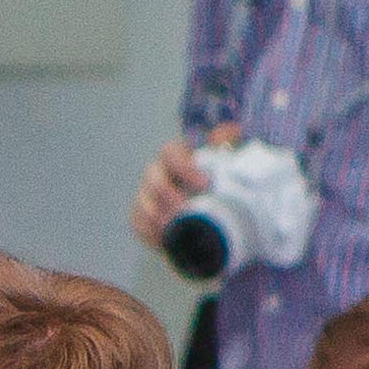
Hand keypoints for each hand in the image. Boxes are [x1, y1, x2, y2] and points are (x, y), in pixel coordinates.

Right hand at [127, 129, 232, 251]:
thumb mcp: (229, 165)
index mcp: (177, 158)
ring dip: (157, 214)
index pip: (169, 152)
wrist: (219, 223)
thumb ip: (228, 146)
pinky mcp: (144, 218)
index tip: (205, 183)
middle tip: (187, 208)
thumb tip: (230, 130)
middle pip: (152, 177)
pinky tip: (164, 238)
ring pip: (142, 201)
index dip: (183, 166)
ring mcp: (148, 196)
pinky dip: (149, 231)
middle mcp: (159, 174)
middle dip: (168, 193)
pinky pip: (138, 223)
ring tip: (176, 226)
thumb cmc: (221, 188)